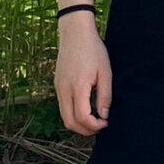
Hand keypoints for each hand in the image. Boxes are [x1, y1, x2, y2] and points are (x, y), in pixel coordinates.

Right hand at [55, 21, 111, 135]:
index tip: (106, 122)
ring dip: (78, 123)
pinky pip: (62, 106)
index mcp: (77, 87)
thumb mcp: (105, 72)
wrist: (75, 33)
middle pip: (69, 122)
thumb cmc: (93, 50)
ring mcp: (58, 87)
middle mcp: (64, 90)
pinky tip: (85, 108)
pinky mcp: (57, 85)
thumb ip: (105, 96)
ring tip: (94, 119)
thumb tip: (104, 115)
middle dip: (85, 130)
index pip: (82, 117)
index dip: (94, 126)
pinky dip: (73, 113)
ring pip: (64, 116)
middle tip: (100, 126)